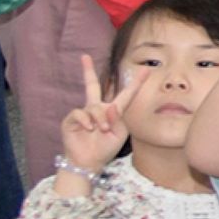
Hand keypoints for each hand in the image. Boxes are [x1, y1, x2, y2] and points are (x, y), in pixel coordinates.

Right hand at [56, 57, 127, 175]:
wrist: (90, 162)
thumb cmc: (106, 147)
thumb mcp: (119, 133)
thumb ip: (117, 119)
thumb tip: (109, 106)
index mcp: (114, 111)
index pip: (126, 93)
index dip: (136, 82)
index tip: (146, 69)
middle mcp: (98, 108)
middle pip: (92, 85)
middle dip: (87, 71)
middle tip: (84, 56)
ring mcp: (84, 113)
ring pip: (94, 106)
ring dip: (100, 119)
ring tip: (101, 130)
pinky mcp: (71, 120)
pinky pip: (80, 114)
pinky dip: (86, 121)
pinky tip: (89, 128)